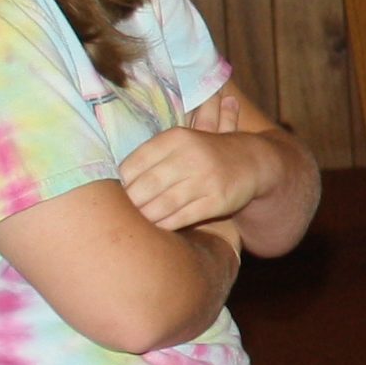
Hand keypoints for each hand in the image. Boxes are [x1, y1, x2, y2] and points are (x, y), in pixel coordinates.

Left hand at [120, 97, 268, 231]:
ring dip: (145, 218)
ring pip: (162, 205)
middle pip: (145, 187)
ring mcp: (206, 179)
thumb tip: (112, 178)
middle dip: (130, 205)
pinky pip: (182, 218)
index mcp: (176, 137)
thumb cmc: (205, 154)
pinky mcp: (218, 200)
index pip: (133, 164)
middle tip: (121, 215)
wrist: (253, 161)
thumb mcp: (181, 142)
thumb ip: (150, 156)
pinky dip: (165, 225)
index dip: (120, 184)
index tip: (115, 194)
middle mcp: (191, 156)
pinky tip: (158, 227)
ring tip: (137, 223)